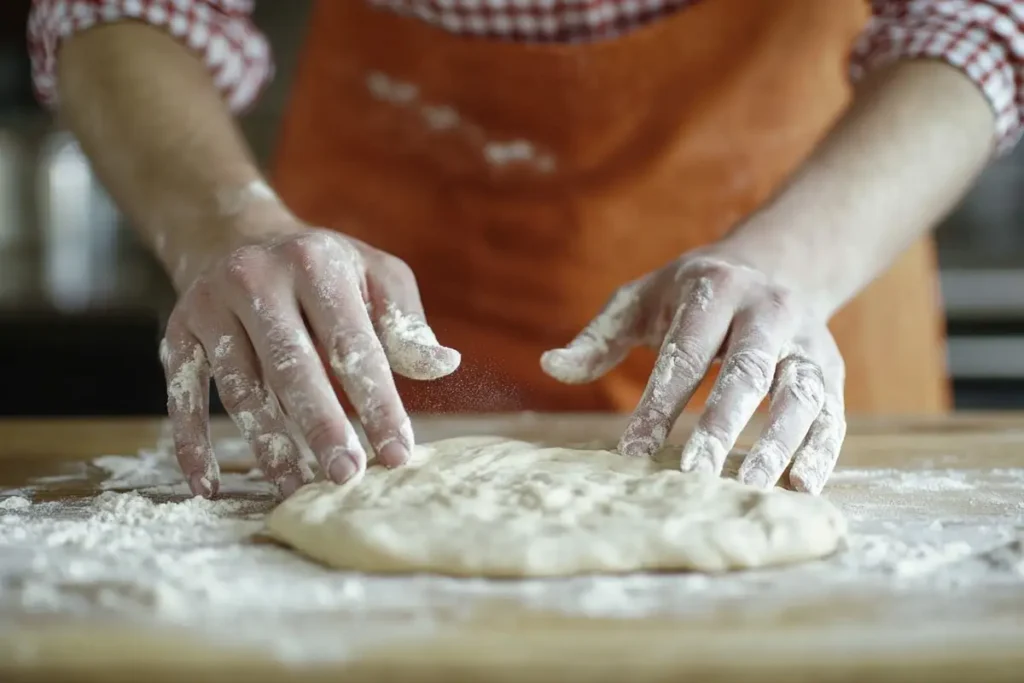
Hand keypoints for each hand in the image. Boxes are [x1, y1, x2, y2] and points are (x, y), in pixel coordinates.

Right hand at [159, 224, 460, 497]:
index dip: (377, 402)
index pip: (352, 344)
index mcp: (315, 263)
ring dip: (268, 444)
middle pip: (290, 367)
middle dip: (320, 426)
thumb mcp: (375, 276)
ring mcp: (210, 306)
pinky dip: (191, 442)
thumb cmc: (325, 268)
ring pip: (240, 388)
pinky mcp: (178, 333)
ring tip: (296, 489)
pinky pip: (182, 394)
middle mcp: (257, 279)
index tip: (398, 453)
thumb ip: (405, 324)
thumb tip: (445, 365)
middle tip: (346, 477)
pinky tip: (211, 485)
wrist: (234, 234)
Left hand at [541, 251, 845, 494]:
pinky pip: (832, 411)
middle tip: (695, 473)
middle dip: (722, 423)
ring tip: (750, 485)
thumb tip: (551, 366)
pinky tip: (802, 486)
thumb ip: (599, 337)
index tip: (633, 450)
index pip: (685, 352)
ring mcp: (806, 341)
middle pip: (748, 371)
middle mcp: (768, 311)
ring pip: (799, 393)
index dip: (660, 402)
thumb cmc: (691, 294)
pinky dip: (823, 450)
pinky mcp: (831, 369)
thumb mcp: (641, 299)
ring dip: (778, 441)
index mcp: (714, 290)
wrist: (776, 263)